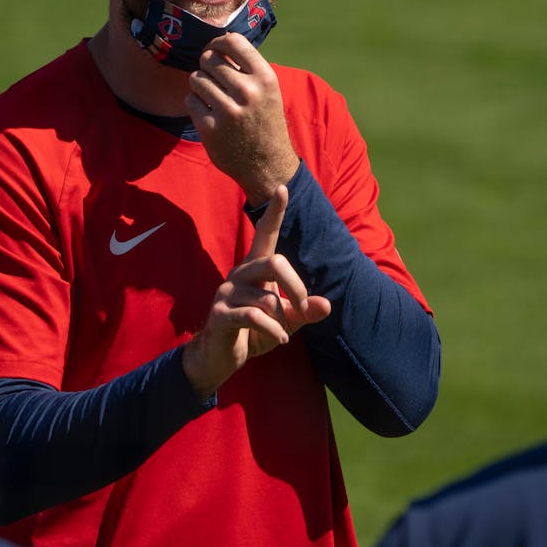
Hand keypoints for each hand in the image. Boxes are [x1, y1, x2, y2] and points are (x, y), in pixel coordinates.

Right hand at [181, 186, 332, 399]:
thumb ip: (304, 311)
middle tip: (304, 307)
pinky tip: (280, 339)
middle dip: (297, 285)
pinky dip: (274, 330)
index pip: (265, 234)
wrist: (219, 358)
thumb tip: (327, 305)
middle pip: (275, 262)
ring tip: (282, 333)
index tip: (283, 188)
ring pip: (267, 297)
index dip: (274, 213)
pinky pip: (254, 316)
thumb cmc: (253, 333)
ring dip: (282, 319)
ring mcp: (227, 294)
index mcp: (255, 270)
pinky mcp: (220, 315)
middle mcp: (239, 275)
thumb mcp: (285, 322)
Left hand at [186, 32, 300, 205]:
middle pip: (209, 59)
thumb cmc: (264, 121)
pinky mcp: (211, 128)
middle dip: (207, 67)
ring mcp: (228, 111)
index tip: (215, 52)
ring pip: (196, 78)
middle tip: (213, 80)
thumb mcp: (268, 91)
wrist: (268, 165)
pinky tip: (208, 113)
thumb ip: (246, 68)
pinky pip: (190, 100)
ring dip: (199, 86)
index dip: (217, 43)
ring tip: (211, 97)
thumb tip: (217, 44)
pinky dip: (195, 105)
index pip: (232, 41)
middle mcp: (248, 92)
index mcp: (265, 78)